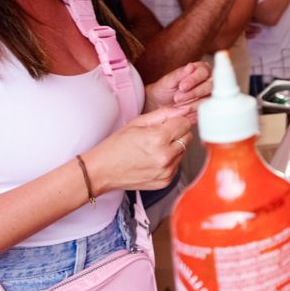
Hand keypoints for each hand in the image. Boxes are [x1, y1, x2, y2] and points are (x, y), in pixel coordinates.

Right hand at [81, 105, 195, 193]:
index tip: (167, 123)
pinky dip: (169, 160)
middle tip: (158, 135)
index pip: (185, 123)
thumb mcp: (137, 123)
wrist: (102, 171)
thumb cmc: (116, 146)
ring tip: (153, 148)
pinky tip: (153, 159)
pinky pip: (177, 165)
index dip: (176, 121)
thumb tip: (184, 109)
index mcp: (158, 139)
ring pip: (184, 151)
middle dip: (176, 133)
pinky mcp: (166, 181)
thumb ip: (164, 113)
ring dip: (174, 147)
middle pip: (187, 137)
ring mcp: (167, 171)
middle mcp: (165, 156)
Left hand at [145, 61, 212, 110]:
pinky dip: (194, 112)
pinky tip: (184, 112)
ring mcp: (210, 95)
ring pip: (208, 99)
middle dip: (193, 93)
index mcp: (201, 69)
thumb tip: (191, 66)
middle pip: (209, 86)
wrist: (161, 105)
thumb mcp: (169, 81)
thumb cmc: (165, 89)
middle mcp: (209, 80)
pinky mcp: (208, 107)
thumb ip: (180, 74)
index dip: (193, 80)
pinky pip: (206, 110)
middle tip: (178, 98)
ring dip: (193, 104)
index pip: (203, 72)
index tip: (182, 87)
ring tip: (178, 106)